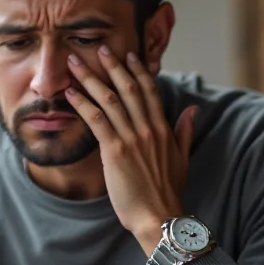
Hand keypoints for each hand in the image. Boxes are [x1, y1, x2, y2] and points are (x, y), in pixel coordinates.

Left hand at [65, 45, 197, 255]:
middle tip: (99, 48)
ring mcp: (131, 137)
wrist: (160, 216)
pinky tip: (69, 92)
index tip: (129, 55)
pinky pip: (96, 119)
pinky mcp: (115, 150)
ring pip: (109, 99)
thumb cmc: (168, 193)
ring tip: (76, 63)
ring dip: (90, 78)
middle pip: (128, 88)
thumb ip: (184, 131)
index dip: (138, 71)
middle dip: (112, 65)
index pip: (150, 91)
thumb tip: (193, 109)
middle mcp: (147, 128)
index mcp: (163, 129)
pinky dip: (81, 103)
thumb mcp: (182, 158)